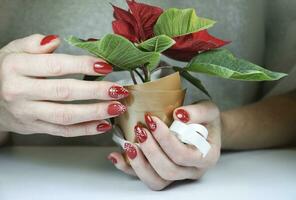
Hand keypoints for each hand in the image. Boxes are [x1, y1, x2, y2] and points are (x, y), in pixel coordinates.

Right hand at [0, 34, 127, 136]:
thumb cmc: (6, 72)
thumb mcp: (13, 50)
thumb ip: (34, 44)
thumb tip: (55, 41)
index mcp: (16, 68)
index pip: (55, 66)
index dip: (83, 66)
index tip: (105, 66)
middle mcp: (20, 92)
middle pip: (64, 92)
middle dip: (96, 92)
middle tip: (118, 90)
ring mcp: (28, 113)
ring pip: (65, 115)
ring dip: (95, 112)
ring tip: (117, 107)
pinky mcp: (35, 128)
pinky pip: (63, 131)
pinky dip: (84, 129)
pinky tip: (103, 124)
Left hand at [108, 101, 220, 189]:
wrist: (205, 129)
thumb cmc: (206, 120)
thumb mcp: (208, 110)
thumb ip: (198, 112)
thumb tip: (179, 115)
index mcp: (206, 157)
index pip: (183, 155)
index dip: (165, 139)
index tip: (151, 120)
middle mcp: (192, 170)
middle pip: (168, 171)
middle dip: (150, 151)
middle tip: (140, 130)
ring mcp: (177, 175)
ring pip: (156, 181)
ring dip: (139, 164)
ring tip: (128, 144)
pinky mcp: (163, 174)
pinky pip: (145, 178)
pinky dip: (129, 169)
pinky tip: (117, 156)